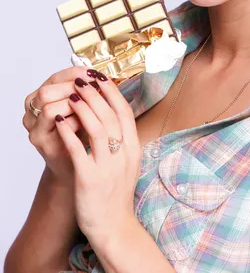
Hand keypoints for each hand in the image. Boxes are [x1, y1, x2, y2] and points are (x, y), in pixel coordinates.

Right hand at [23, 66, 102, 185]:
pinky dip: (75, 120)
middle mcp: (32, 112)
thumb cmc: (80, 133)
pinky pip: (58, 126)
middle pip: (47, 91)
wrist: (75, 165)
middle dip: (71, 87)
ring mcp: (34, 129)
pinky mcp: (42, 143)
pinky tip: (89, 121)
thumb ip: (84, 92)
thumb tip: (101, 75)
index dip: (74, 73)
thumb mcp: (81, 108)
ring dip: (73, 104)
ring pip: (49, 108)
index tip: (93, 73)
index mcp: (40, 98)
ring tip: (93, 105)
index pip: (54, 78)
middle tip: (93, 87)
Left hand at [54, 69, 142, 241]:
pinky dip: (70, 132)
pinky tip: (61, 120)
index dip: (112, 91)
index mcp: (133, 147)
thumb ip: (123, 137)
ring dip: (84, 108)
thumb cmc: (117, 191)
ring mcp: (108, 167)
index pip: (125, 111)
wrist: (114, 226)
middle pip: (110, 115)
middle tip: (82, 80)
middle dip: (95, 94)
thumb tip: (114, 110)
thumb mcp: (128, 161)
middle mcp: (123, 154)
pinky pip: (78, 150)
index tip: (100, 77)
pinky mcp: (90, 179)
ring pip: (98, 129)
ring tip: (72, 95)